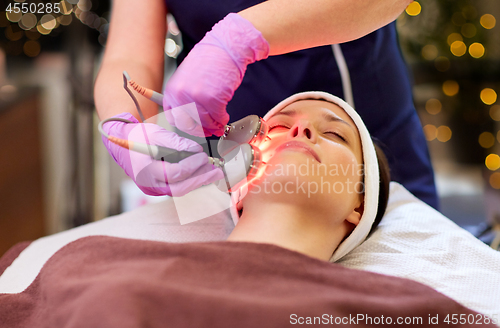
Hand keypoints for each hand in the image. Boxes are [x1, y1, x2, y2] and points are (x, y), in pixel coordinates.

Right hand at [101, 113, 223, 196]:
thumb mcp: (155, 133)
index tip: (203, 156)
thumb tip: (196, 150)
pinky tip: (202, 174)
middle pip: (179, 188)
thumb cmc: (137, 137)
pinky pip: (176, 187)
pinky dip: (190, 181)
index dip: (191, 166)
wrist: (121, 144)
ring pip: (179, 189)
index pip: (173, 173)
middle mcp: (149, 184)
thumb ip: (175, 142)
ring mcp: (152, 188)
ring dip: (198, 181)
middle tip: (217, 172)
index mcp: (145, 170)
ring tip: (214, 172)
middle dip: (200, 180)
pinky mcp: (157, 188)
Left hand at [163, 13, 268, 136]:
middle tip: (208, 130)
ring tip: (219, 122)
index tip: (194, 127)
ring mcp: (196, 98)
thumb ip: (186, 97)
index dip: (185, 125)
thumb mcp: (187, 78)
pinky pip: (218, 117)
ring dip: (214, 126)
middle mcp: (181, 95)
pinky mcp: (213, 100)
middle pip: (187, 124)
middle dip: (199, 130)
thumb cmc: (209, 60)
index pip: (173, 118)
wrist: (225, 48)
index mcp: (172, 90)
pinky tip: (225, 116)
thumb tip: (193, 117)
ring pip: (204, 123)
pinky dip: (223, 119)